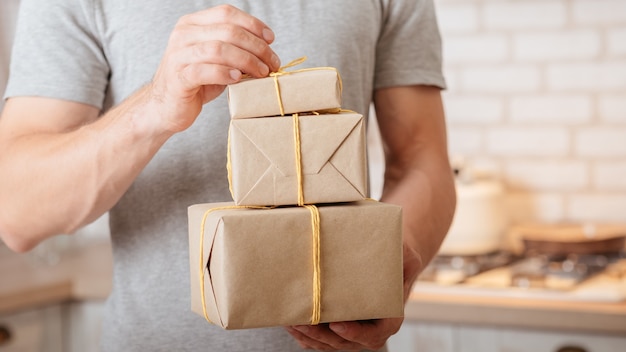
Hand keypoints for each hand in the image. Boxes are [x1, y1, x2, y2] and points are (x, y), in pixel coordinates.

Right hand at [149, 4, 280, 132]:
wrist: (166, 108)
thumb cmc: (195, 83)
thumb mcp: (216, 60)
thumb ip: (234, 49)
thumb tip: (266, 48)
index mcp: (193, 24)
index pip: (227, 13)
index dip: (252, 24)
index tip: (271, 39)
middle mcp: (183, 35)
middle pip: (228, 31)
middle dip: (257, 47)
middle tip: (272, 63)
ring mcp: (178, 55)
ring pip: (219, 49)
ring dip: (247, 60)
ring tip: (261, 72)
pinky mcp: (178, 77)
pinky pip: (205, 70)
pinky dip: (225, 73)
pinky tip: (238, 79)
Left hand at [284, 243, 422, 349]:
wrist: (391, 259)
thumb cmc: (398, 256)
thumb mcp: (406, 254)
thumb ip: (401, 257)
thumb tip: (388, 252)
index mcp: (389, 316)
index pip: (374, 335)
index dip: (356, 334)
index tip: (338, 325)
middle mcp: (371, 328)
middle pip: (345, 343)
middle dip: (322, 336)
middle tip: (303, 323)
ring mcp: (353, 330)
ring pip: (329, 343)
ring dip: (309, 337)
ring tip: (291, 322)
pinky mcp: (338, 327)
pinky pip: (321, 338)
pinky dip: (305, 335)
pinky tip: (291, 323)